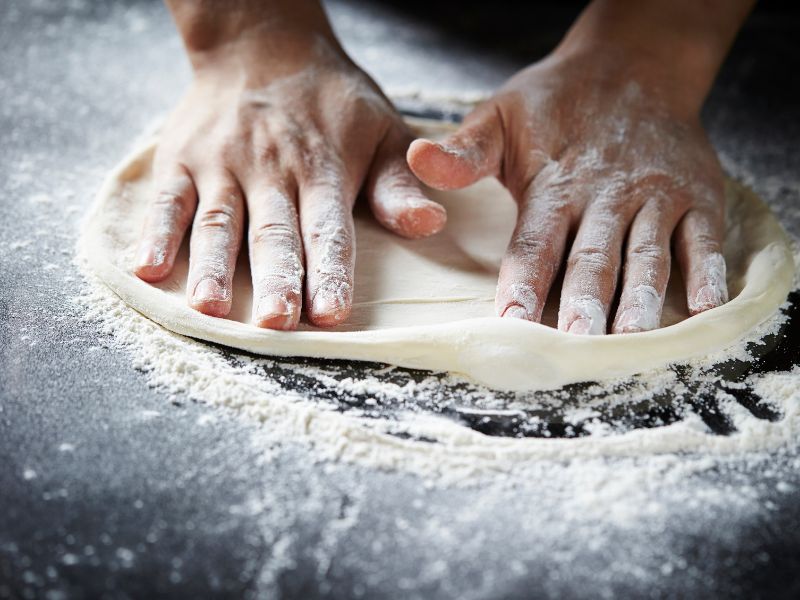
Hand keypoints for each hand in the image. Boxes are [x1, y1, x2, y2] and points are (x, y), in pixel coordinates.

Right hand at [135, 26, 444, 329]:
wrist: (263, 43)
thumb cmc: (331, 101)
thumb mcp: (382, 130)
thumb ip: (399, 184)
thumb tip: (428, 224)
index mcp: (323, 165)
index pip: (327, 226)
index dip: (329, 270)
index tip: (331, 312)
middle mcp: (270, 166)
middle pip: (273, 232)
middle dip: (275, 278)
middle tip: (275, 322)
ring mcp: (221, 162)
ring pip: (218, 221)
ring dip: (213, 266)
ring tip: (210, 308)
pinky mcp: (182, 157)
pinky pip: (168, 198)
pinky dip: (156, 232)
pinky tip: (148, 269)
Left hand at [408, 49, 727, 333]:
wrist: (634, 65)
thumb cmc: (557, 104)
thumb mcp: (500, 117)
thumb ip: (465, 152)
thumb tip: (418, 160)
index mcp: (554, 184)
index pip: (535, 241)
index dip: (522, 281)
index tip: (511, 320)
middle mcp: (606, 194)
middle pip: (593, 257)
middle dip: (583, 302)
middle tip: (576, 344)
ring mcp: (656, 196)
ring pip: (647, 254)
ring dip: (641, 298)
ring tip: (632, 339)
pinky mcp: (698, 195)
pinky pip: (705, 237)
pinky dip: (708, 271)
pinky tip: (707, 307)